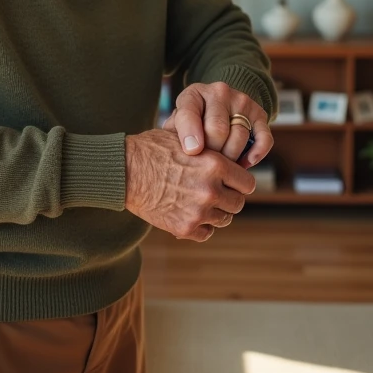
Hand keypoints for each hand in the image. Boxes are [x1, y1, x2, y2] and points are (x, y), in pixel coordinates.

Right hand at [125, 128, 254, 241]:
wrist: (124, 171)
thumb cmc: (152, 150)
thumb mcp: (186, 139)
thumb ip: (210, 149)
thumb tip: (229, 152)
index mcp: (216, 165)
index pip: (247, 183)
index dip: (239, 183)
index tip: (231, 183)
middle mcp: (211, 189)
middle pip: (238, 204)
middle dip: (229, 198)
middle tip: (215, 194)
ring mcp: (198, 211)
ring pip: (224, 219)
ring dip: (215, 213)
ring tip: (200, 203)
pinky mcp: (184, 228)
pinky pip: (206, 233)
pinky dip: (201, 227)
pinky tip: (190, 215)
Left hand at [162, 81, 273, 166]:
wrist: (221, 103)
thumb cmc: (193, 122)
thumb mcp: (178, 124)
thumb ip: (173, 137)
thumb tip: (176, 157)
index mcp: (193, 94)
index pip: (190, 113)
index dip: (190, 133)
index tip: (192, 151)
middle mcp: (219, 92)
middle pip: (217, 129)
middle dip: (212, 153)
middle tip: (207, 167)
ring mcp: (242, 101)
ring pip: (239, 136)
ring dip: (232, 158)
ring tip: (223, 169)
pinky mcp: (260, 114)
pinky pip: (263, 138)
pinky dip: (256, 154)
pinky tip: (245, 164)